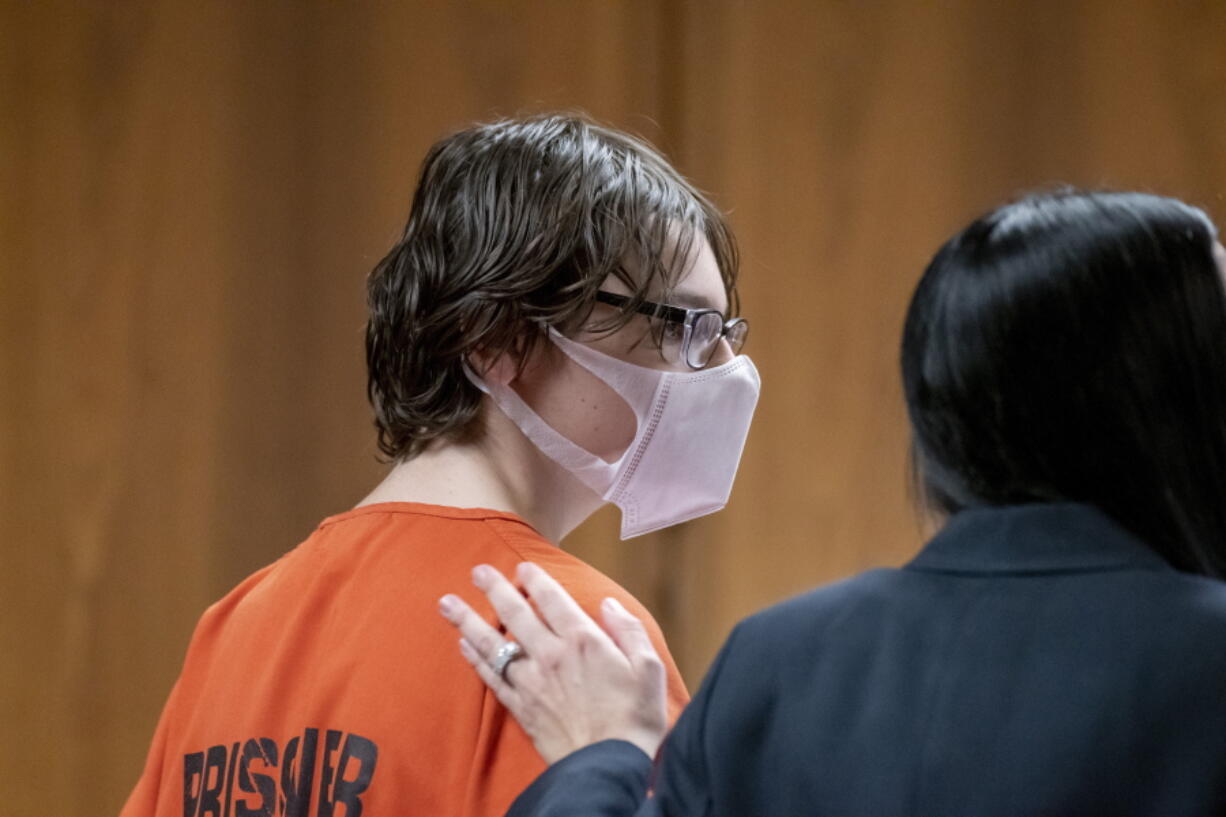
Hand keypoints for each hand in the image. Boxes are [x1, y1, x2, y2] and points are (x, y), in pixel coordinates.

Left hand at [438, 562, 667, 763]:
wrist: (609, 766)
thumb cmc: (636, 718)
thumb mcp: (649, 667)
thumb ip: (628, 630)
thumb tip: (608, 604)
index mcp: (583, 641)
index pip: (552, 599)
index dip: (535, 579)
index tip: (523, 567)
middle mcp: (551, 656)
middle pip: (515, 614)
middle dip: (494, 589)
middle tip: (477, 570)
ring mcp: (532, 683)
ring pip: (493, 644)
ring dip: (468, 621)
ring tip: (447, 603)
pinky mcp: (522, 708)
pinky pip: (492, 678)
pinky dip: (475, 660)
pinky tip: (463, 646)